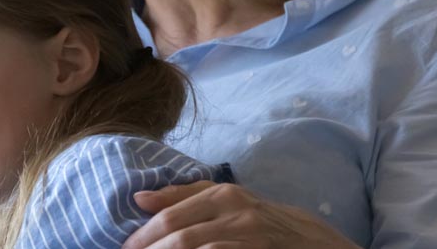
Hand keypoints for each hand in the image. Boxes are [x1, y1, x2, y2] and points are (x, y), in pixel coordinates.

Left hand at [122, 181, 359, 248]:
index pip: (170, 217)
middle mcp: (236, 212)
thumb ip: (183, 196)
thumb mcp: (226, 201)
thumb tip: (139, 199)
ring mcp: (249, 237)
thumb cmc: (259, 219)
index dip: (143, 236)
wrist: (312, 241)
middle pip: (179, 237)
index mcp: (222, 195)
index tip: (124, 248)